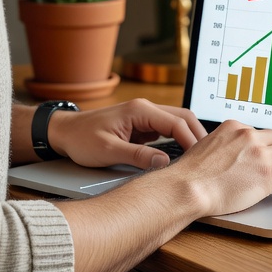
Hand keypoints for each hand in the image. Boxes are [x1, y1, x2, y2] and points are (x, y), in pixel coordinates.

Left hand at [48, 99, 206, 169]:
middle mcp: (145, 109)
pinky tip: (182, 157)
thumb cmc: (82, 139)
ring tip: (200, 159)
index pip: (176, 122)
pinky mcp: (141, 127)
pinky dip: (177, 142)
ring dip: (188, 138)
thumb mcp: (108, 150)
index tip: (201, 159)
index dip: (192, 140)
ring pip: (176, 123)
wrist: (63, 133)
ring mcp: (144, 117)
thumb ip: (137, 156)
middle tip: (209, 158)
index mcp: (140, 110)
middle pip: (182, 118)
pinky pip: (165, 131)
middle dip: (197, 136)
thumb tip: (164, 162)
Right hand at [169, 120, 271, 216]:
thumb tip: (229, 155)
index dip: (268, 144)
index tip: (271, 152)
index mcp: (234, 127)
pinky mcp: (268, 175)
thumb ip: (223, 146)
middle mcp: (249, 136)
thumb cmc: (190, 175)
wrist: (188, 187)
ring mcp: (260, 154)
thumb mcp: (205, 147)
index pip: (259, 132)